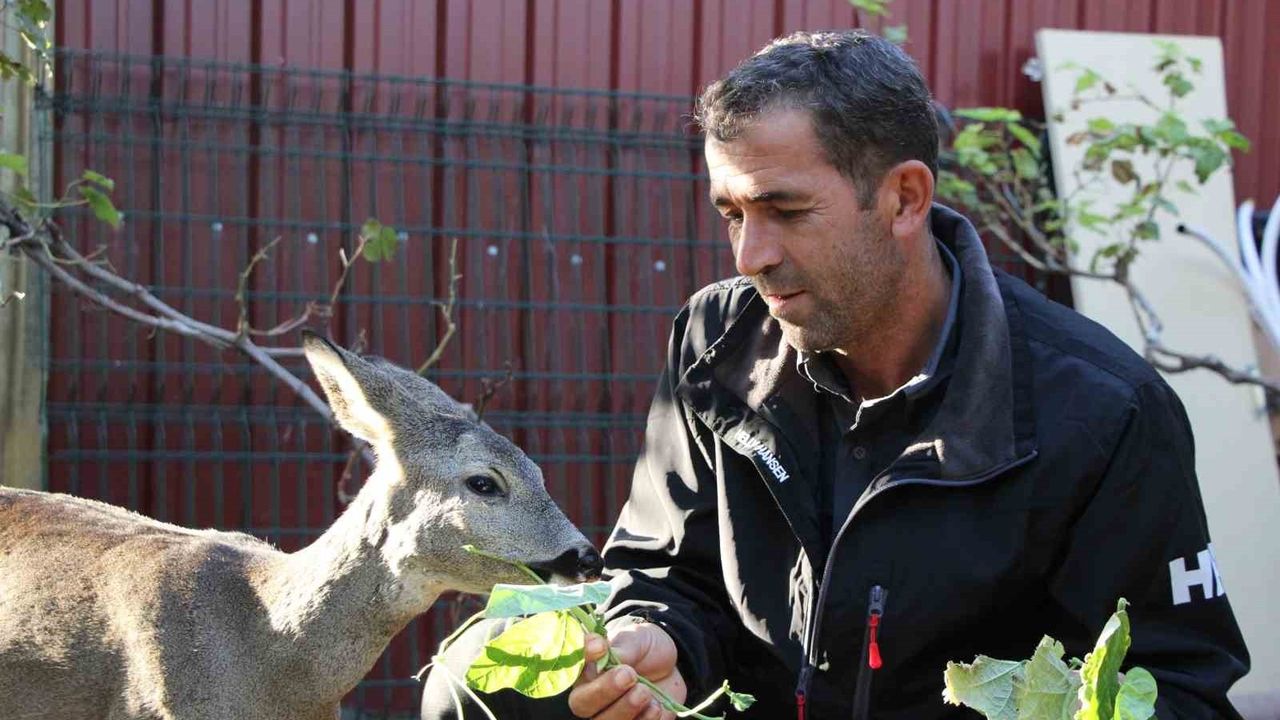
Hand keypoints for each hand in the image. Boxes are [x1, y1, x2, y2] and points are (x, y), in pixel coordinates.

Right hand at [567, 622, 685, 719]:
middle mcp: (593, 696)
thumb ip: (619, 647)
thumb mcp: (635, 639)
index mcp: (587, 671)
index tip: (600, 646)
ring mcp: (611, 715)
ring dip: (625, 708)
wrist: (670, 665)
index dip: (585, 658)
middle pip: (582, 704)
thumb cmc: (644, 648)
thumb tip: (597, 645)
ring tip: (645, 691)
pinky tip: (655, 706)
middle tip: (629, 675)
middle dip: (604, 691)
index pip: (574, 668)